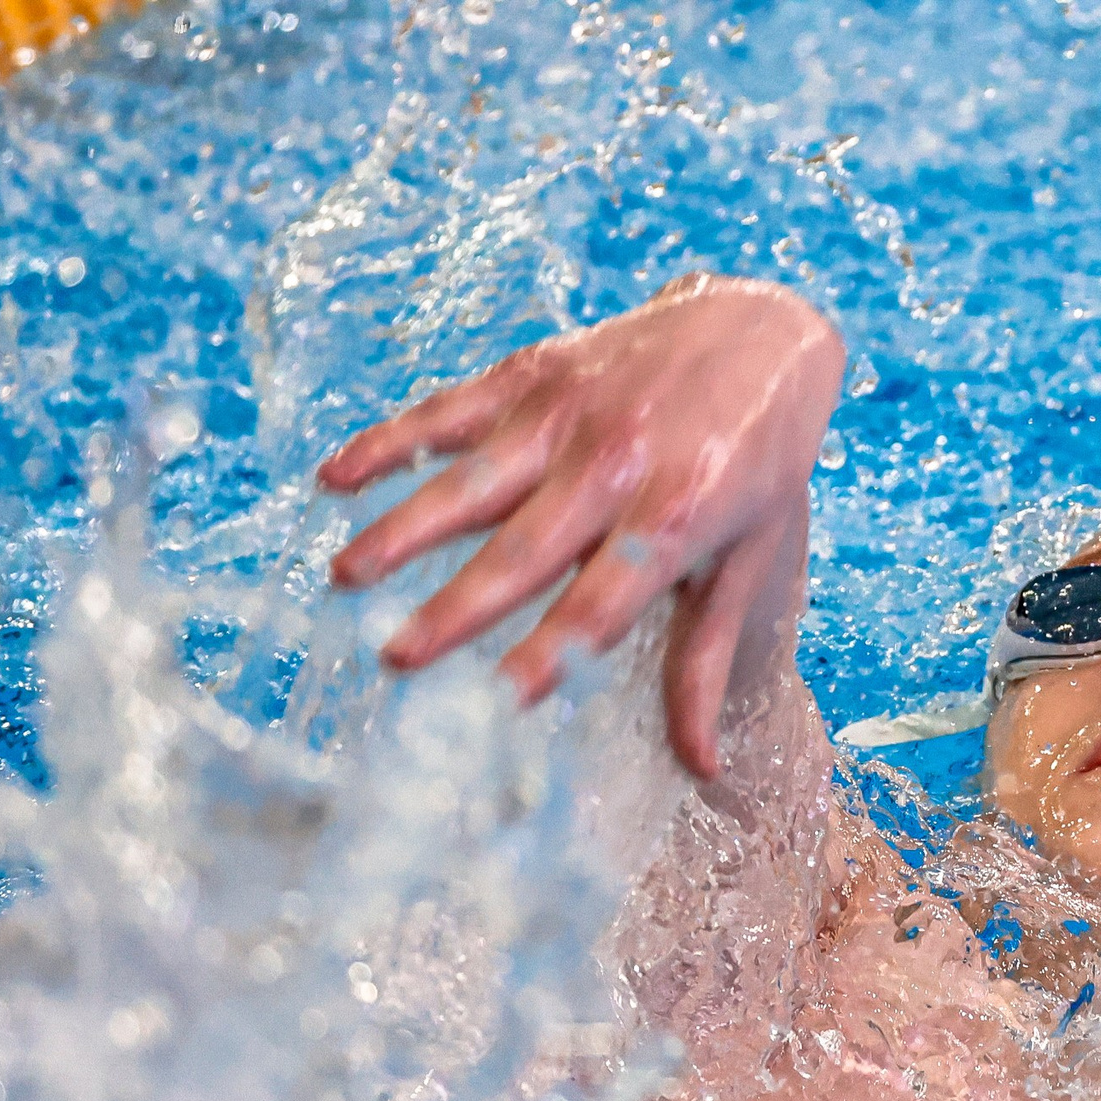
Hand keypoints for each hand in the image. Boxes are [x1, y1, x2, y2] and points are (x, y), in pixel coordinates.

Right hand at [317, 275, 846, 775]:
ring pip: (474, 480)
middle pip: (526, 550)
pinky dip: (394, 440)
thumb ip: (707, 659)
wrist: (764, 330)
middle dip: (459, 608)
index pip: (605, 600)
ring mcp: (569, 413)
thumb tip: (703, 769)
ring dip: (404, 528)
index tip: (502, 699)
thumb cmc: (760, 463)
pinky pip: (452, 410)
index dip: (555, 649)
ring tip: (345, 576)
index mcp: (678, 516)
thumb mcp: (749, 559)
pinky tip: (337, 477)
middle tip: (396, 658)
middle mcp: (618, 464)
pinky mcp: (535, 372)